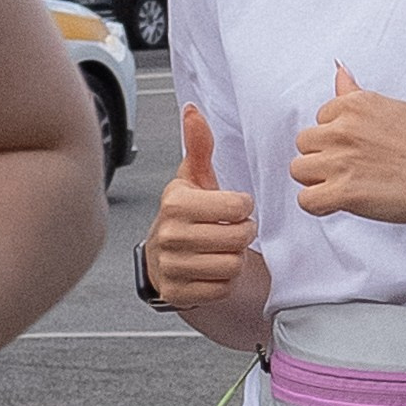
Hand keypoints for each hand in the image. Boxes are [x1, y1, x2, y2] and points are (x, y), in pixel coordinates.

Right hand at [145, 104, 258, 308]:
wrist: (164, 258)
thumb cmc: (186, 215)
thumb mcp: (193, 179)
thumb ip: (198, 147)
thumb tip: (193, 111)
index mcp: (175, 203)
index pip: (238, 207)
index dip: (242, 208)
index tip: (231, 208)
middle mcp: (169, 235)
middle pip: (237, 239)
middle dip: (241, 235)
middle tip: (228, 231)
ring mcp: (171, 266)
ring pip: (232, 266)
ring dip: (233, 259)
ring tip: (219, 249)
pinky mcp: (178, 293)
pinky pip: (221, 289)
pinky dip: (223, 282)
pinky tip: (210, 269)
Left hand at [289, 68, 405, 226]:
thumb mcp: (390, 107)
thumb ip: (356, 95)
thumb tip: (339, 71)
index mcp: (353, 105)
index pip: (319, 119)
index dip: (335, 138)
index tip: (356, 150)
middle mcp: (342, 129)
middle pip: (304, 144)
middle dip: (322, 157)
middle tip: (350, 170)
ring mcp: (340, 160)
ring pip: (298, 170)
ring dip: (318, 180)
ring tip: (345, 185)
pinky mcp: (343, 192)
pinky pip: (306, 200)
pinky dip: (319, 205)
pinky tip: (340, 203)